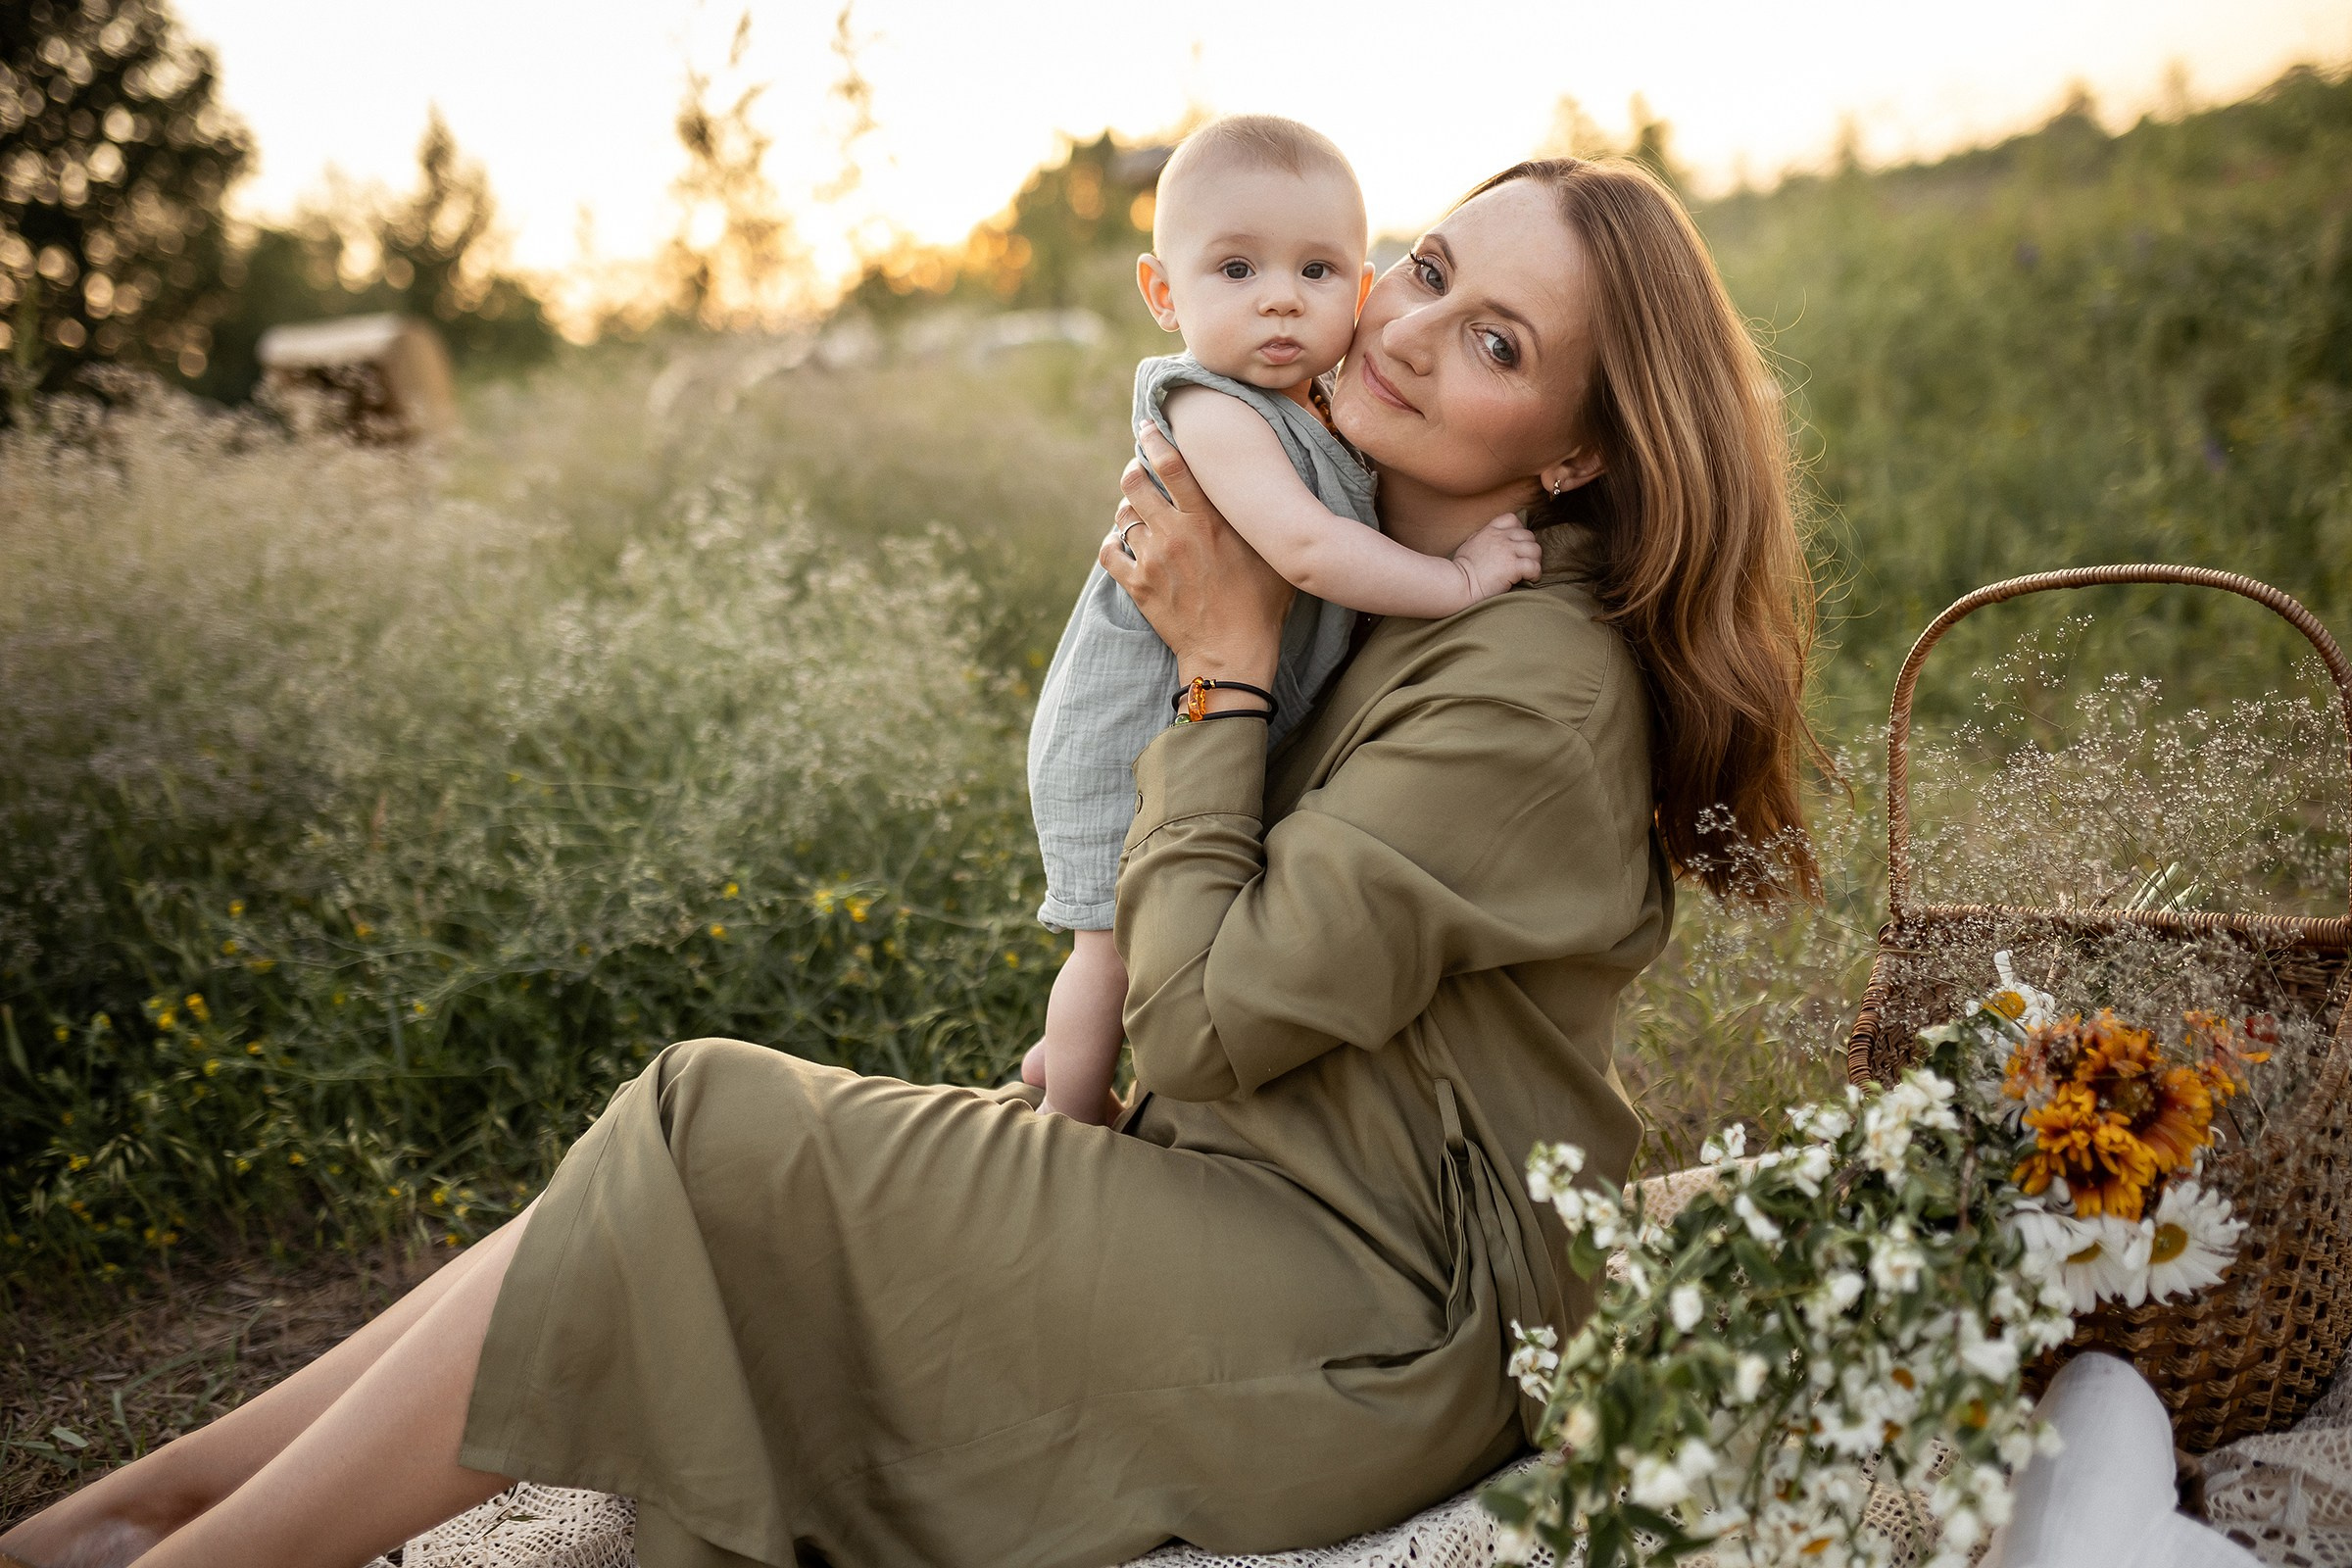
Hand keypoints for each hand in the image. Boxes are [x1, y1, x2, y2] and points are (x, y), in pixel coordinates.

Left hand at [1101, 424, 1292, 703]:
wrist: (1233, 652)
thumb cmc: (1261, 603)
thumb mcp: (1270, 552)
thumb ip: (1257, 516)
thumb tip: (1262, 485)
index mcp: (1207, 519)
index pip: (1170, 463)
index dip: (1153, 439)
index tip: (1148, 429)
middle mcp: (1174, 533)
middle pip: (1133, 481)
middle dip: (1134, 470)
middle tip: (1142, 473)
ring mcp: (1152, 559)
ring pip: (1122, 515)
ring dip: (1130, 510)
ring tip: (1142, 515)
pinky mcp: (1137, 585)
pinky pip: (1108, 550)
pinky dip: (1113, 543)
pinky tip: (1125, 544)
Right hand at [1450, 514, 1544, 602]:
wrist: (1457, 584)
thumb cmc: (1460, 570)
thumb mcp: (1468, 545)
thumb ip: (1480, 538)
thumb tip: (1484, 538)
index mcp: (1490, 531)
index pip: (1512, 519)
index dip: (1519, 531)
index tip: (1516, 545)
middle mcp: (1501, 538)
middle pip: (1529, 535)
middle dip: (1529, 549)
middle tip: (1524, 562)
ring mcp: (1508, 551)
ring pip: (1535, 549)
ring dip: (1535, 561)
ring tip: (1528, 572)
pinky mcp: (1513, 567)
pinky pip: (1535, 566)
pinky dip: (1535, 574)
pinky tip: (1529, 580)